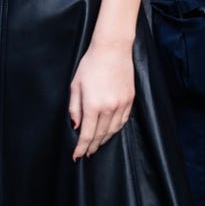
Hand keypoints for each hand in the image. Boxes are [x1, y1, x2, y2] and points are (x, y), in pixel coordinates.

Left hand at [68, 40, 133, 159]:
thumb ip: (74, 107)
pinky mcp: (130, 100)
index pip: (87, 134)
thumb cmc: (91, 64)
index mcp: (93, 105)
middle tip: (86, 153)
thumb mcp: (76, 85)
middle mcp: (108, 108)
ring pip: (113, 130)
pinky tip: (110, 132)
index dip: (81, 147)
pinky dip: (115, 130)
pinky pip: (123, 121)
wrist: (113, 49)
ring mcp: (121, 104)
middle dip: (92, 146)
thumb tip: (76, 125)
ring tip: (97, 145)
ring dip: (104, 140)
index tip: (77, 156)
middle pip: (100, 135)